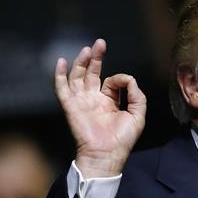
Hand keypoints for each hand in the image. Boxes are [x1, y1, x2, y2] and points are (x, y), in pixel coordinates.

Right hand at [55, 39, 146, 177]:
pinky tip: (61, 62)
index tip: (127, 83)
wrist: (107, 155)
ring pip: (78, 77)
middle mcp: (94, 99)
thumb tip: (130, 79)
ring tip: (87, 49)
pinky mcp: (71, 107)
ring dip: (81, 62)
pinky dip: (60, 75)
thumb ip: (137, 96)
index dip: (120, 79)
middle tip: (100, 43)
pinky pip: (62, 89)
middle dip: (96, 58)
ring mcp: (82, 102)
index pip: (112, 82)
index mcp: (109, 102)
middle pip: (92, 73)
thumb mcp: (138, 115)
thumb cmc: (122, 140)